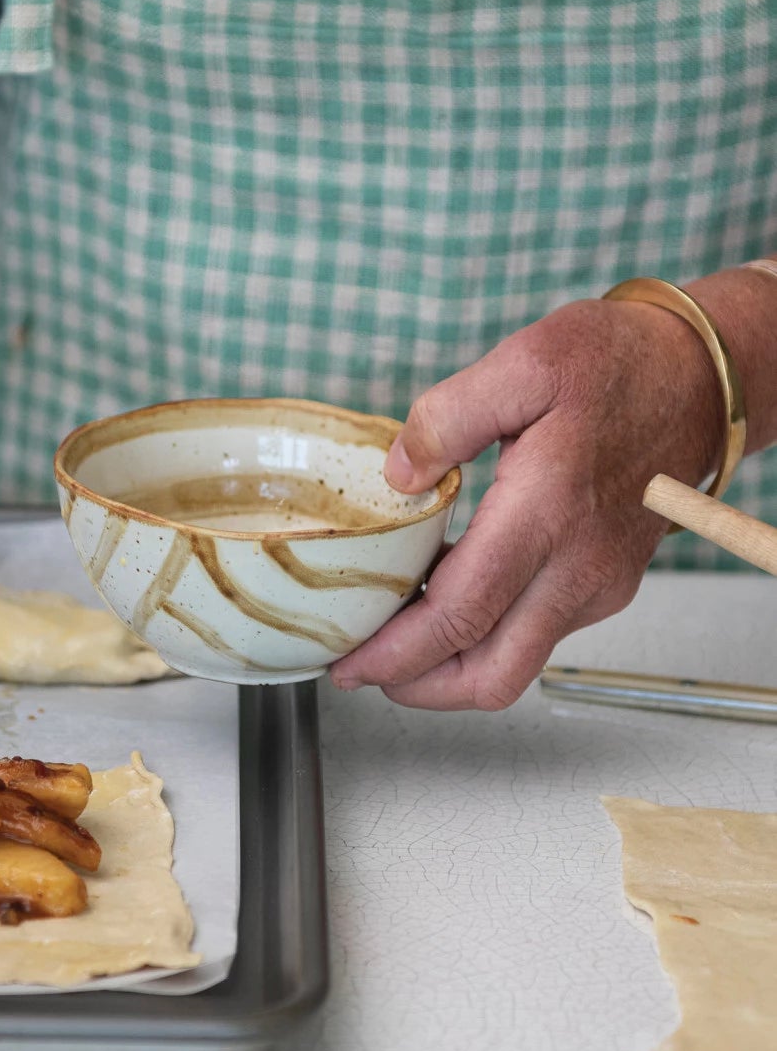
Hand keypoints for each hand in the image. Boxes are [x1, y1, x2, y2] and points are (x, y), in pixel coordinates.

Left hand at [328, 298, 723, 710]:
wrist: (702, 377)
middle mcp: (578, 568)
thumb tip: (398, 476)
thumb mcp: (523, 364)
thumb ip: (447, 418)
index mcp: (547, 514)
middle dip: (415, 686)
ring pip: (513, 664)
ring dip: (447, 666)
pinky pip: (534, 636)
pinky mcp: (604, 586)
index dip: (396, 652)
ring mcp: (597, 585)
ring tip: (390, 635)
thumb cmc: (616, 365)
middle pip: (489, 672)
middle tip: (359, 668)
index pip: (461, 615)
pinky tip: (442, 597)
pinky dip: (482, 636)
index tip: (348, 661)